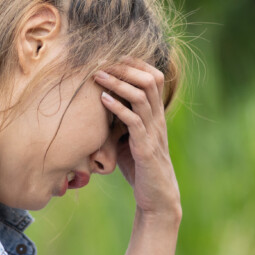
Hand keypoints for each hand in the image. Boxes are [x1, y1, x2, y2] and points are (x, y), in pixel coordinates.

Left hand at [94, 61, 180, 221]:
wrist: (157, 197)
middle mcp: (157, 119)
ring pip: (141, 96)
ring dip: (118, 83)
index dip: (135, 64)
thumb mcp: (128, 139)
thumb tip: (97, 107)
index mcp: (155, 115)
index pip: (152, 78)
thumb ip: (119, 122)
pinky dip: (117, 107)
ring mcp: (153, 132)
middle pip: (148, 80)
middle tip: (103, 62)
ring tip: (99, 75)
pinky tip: (102, 99)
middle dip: (126, 67)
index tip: (114, 57)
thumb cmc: (140, 168)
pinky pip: (133, 121)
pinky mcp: (145, 148)